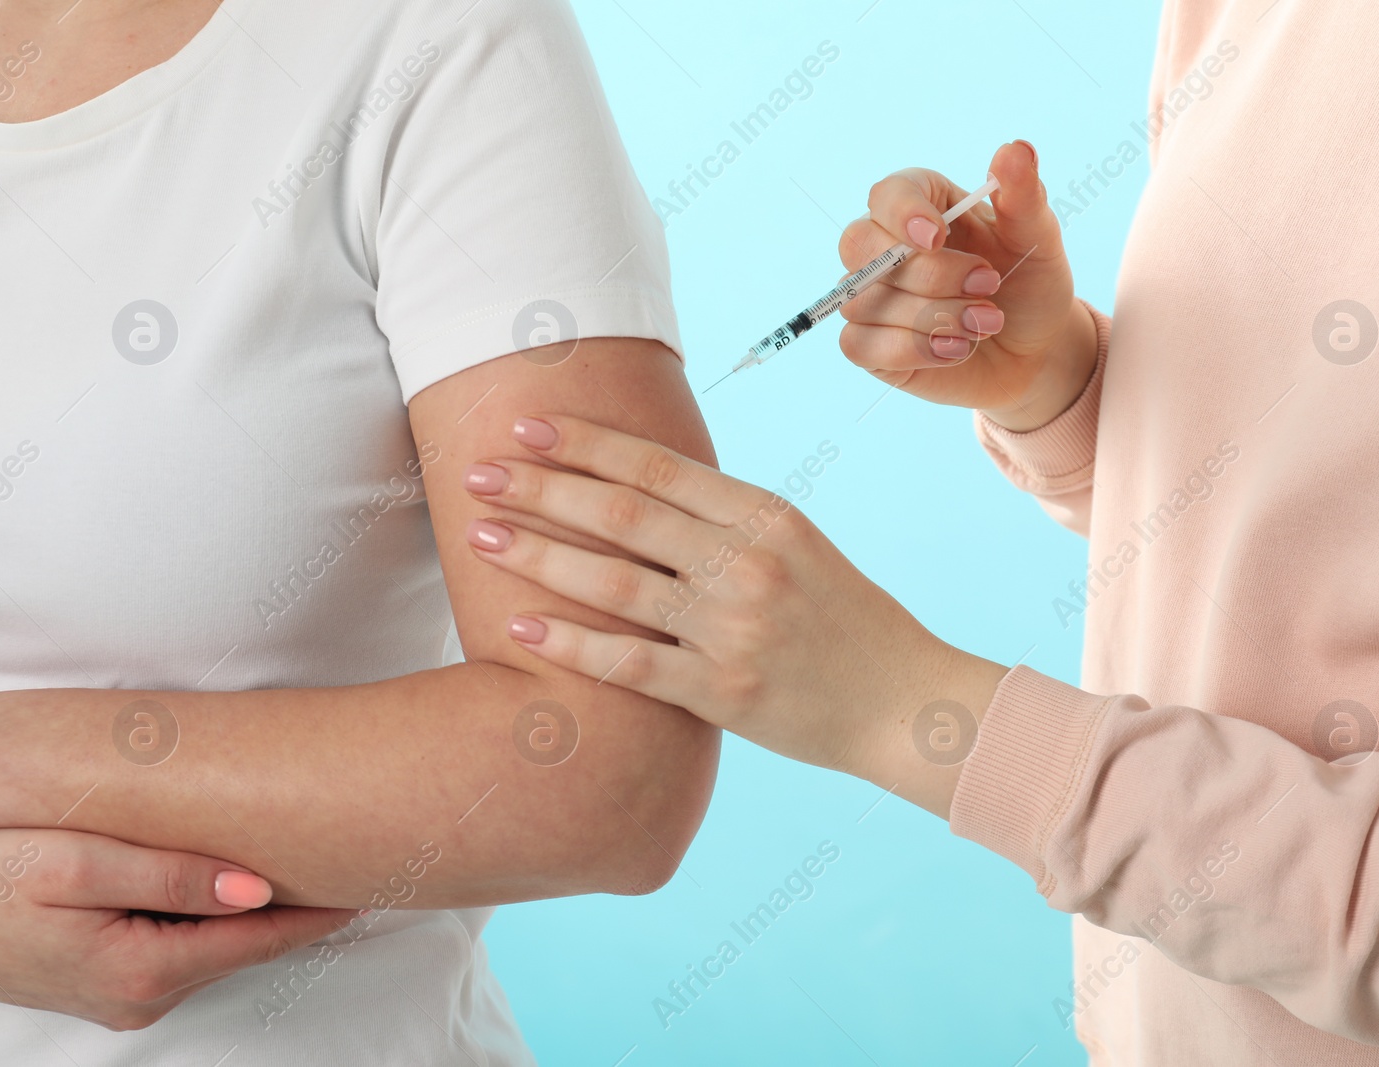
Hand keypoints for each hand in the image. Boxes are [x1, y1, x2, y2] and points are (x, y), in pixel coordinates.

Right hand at [0, 829, 355, 1029]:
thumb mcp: (74, 865)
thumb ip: (169, 875)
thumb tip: (258, 889)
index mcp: (143, 968)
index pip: (259, 937)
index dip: (317, 910)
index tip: (371, 884)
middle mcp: (142, 996)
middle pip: (244, 945)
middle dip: (296, 908)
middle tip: (350, 864)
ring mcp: (126, 998)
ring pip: (216, 947)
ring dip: (255, 913)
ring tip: (307, 869)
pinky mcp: (110, 985)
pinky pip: (184, 948)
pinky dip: (214, 919)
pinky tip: (232, 886)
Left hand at [464, 415, 1010, 816]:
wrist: (902, 702)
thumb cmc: (843, 618)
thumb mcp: (798, 546)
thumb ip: (724, 520)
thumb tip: (638, 488)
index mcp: (767, 515)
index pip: (658, 466)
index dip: (585, 443)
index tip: (528, 426)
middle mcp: (748, 564)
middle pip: (624, 513)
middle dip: (541, 488)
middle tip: (477, 472)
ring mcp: (734, 629)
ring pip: (617, 583)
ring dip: (541, 555)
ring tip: (482, 534)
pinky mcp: (723, 693)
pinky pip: (631, 663)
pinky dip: (571, 643)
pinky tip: (519, 627)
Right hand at [837, 142, 1098, 431]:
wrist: (1033, 349)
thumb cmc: (1029, 285)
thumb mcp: (1037, 238)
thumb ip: (1023, 195)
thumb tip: (1016, 149)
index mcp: (922, 205)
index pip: (887, 194)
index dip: (903, 212)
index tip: (936, 236)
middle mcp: (885, 248)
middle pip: (863, 247)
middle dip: (928, 273)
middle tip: (989, 283)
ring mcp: (869, 297)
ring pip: (866, 301)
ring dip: (935, 316)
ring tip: (987, 322)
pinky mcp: (867, 344)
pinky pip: (861, 344)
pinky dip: (915, 349)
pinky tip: (958, 349)